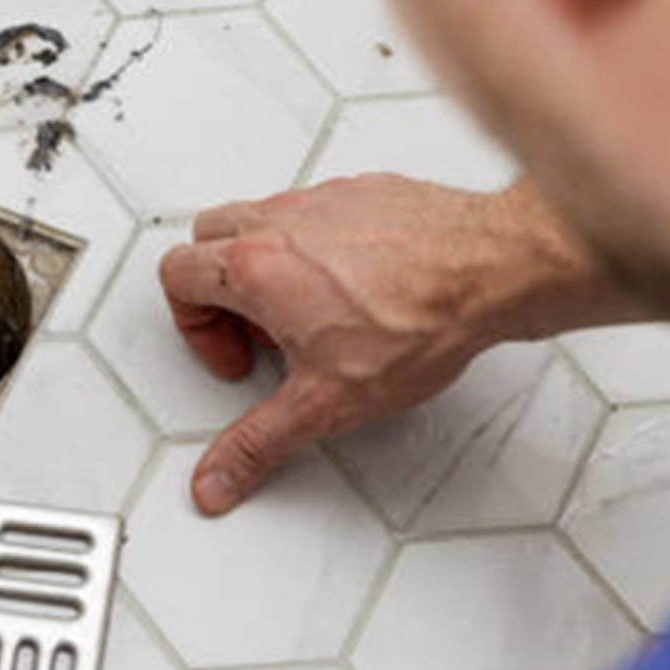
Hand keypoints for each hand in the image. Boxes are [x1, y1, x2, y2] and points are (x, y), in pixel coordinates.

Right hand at [161, 174, 644, 516]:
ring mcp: (320, 201)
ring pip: (258, 220)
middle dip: (218, 290)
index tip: (238, 356)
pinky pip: (312, 211)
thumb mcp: (325, 403)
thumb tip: (217, 477)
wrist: (493, 270)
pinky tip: (352, 287)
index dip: (195, 327)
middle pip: (206, 239)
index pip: (176, 276)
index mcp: (254, 267)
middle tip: (259, 333)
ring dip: (264, 265)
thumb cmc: (421, 320)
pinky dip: (315, 246)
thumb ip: (258, 443)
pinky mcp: (361, 192)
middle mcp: (280, 223)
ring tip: (306, 314)